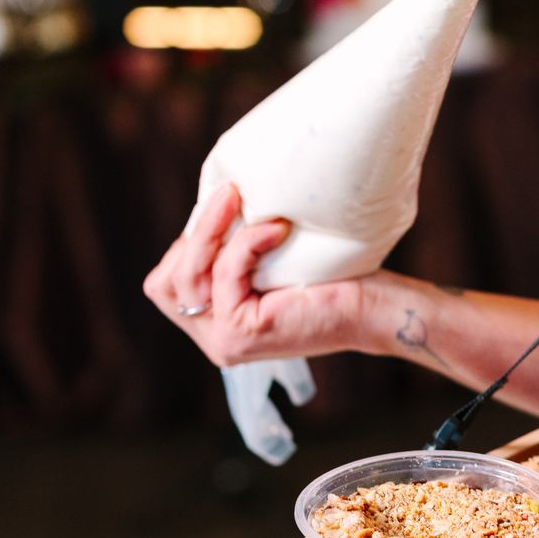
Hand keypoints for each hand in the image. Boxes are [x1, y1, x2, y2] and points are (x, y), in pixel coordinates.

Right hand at [143, 184, 370, 366]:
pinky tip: (274, 228)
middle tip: (226, 195)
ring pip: (188, 279)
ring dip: (210, 229)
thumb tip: (210, 205)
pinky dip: (244, 244)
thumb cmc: (330, 279)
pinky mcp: (242, 334)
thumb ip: (232, 253)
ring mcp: (223, 342)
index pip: (166, 284)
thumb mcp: (266, 263)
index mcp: (214, 326)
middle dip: (192, 236)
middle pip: (165, 284)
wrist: (373, 308)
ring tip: (235, 195)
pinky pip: (224, 276)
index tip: (220, 214)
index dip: (185, 245)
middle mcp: (213, 340)